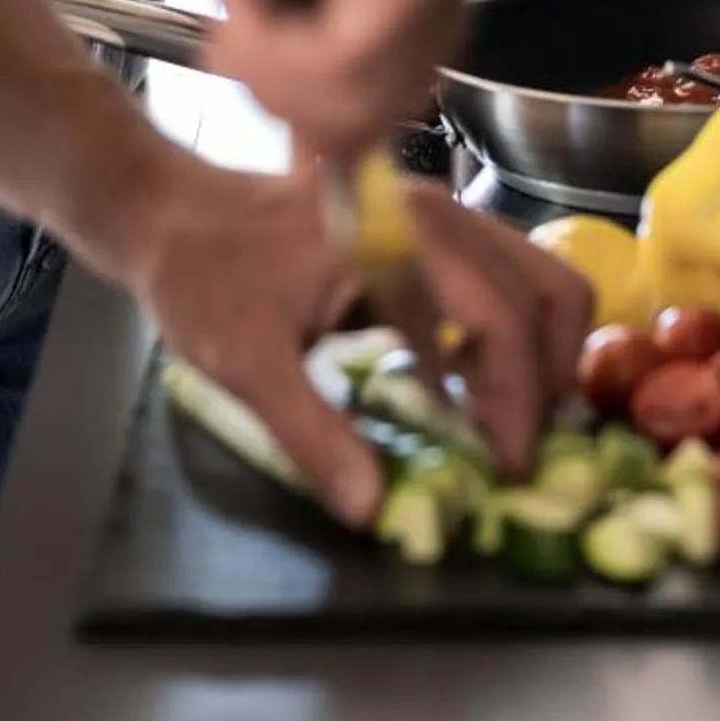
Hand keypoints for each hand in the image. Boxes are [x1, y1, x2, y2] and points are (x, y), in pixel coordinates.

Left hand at [103, 146, 592, 523]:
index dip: (518, 398)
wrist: (170, 212)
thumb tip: (373, 508)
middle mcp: (435, 216)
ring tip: (503, 431)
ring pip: (532, 279)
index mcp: (402, 236)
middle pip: (545, 286)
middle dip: (549, 374)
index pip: (501, 315)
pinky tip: (466, 396)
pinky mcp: (423, 237)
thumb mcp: (245, 362)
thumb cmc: (203, 274)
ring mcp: (434, 220)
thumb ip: (313, 434)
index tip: (509, 470)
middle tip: (518, 453)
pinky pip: (497, 284)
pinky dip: (505, 340)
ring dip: (535, 355)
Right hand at [107, 0, 498, 151]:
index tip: (266, 79)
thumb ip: (320, 6)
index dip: (340, 99)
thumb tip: (328, 131)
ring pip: (383, 71)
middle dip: (308, 101)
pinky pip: (357, 39)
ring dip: (285, 75)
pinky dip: (283, 47)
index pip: (423, 51)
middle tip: (232, 54)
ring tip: (232, 23)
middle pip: (410, 78)